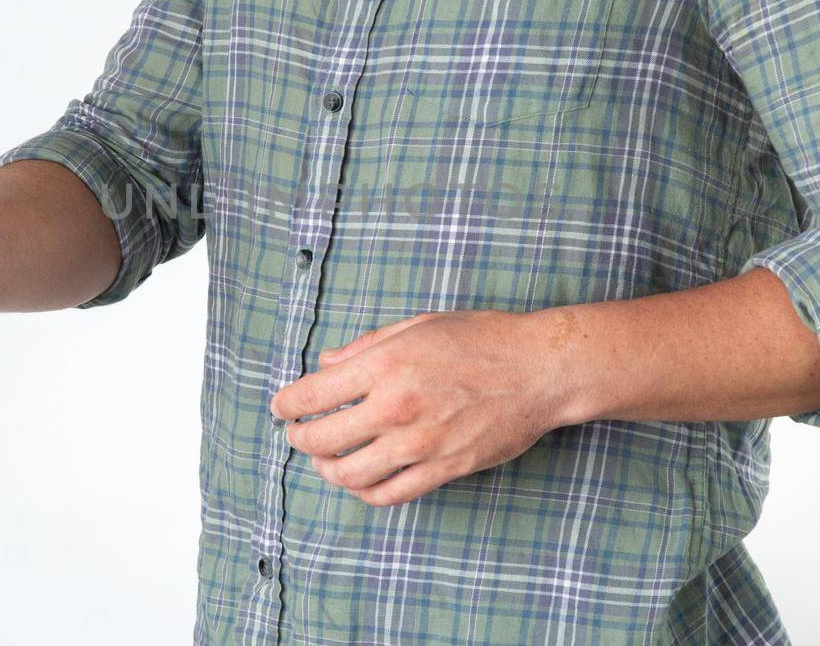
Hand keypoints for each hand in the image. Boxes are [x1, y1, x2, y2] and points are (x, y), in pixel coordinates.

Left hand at [269, 310, 583, 506]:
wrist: (539, 369)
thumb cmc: (481, 338)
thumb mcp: (419, 325)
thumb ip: (367, 346)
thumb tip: (328, 363)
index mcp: (384, 364)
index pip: (310, 395)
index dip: (285, 405)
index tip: (281, 408)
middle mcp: (395, 406)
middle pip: (320, 439)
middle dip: (299, 440)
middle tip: (298, 435)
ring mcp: (419, 443)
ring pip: (348, 474)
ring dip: (327, 470)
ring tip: (326, 461)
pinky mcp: (443, 468)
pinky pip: (388, 494)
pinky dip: (365, 491)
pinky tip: (362, 480)